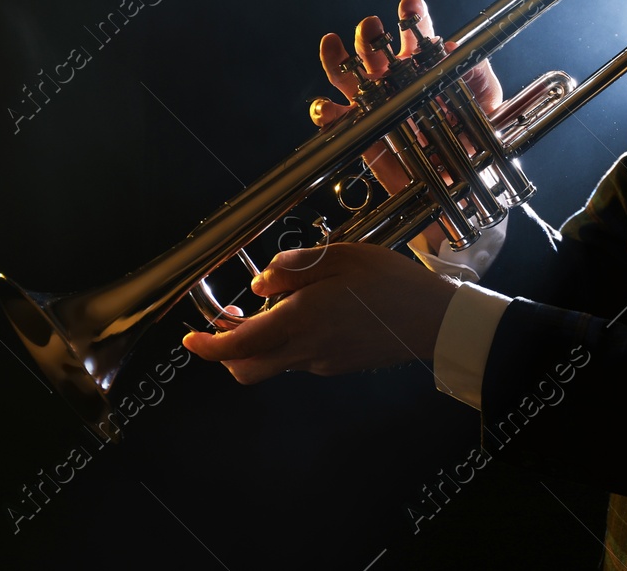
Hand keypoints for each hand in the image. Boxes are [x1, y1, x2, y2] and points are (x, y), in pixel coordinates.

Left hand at [180, 243, 458, 382]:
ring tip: (280, 303)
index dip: (206, 347)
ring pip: (274, 362)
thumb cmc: (392, 284)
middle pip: (246, 369)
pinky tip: (314, 311)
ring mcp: (322, 362)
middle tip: (228, 323)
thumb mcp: (341, 257)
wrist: (434, 321)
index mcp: (300, 321)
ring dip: (263, 341)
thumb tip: (260, 282)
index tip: (191, 338)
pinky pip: (301, 357)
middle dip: (227, 353)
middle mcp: (305, 350)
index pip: (236, 346)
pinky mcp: (339, 365)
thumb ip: (294, 267)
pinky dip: (292, 340)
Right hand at [307, 0, 502, 250]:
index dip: (412, 20)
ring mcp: (379, 109)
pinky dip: (328, 114)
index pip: (417, 39)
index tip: (410, 5)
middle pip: (378, 54)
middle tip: (371, 28)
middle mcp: (400, 85)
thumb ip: (477, 76)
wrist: (465, 188)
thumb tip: (451, 48)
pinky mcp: (365, 138)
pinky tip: (325, 106)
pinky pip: (341, 124)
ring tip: (333, 46)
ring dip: (340, 62)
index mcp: (429, 72)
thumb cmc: (478, 141)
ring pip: (352, 81)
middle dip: (372, 37)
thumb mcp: (488, 105)